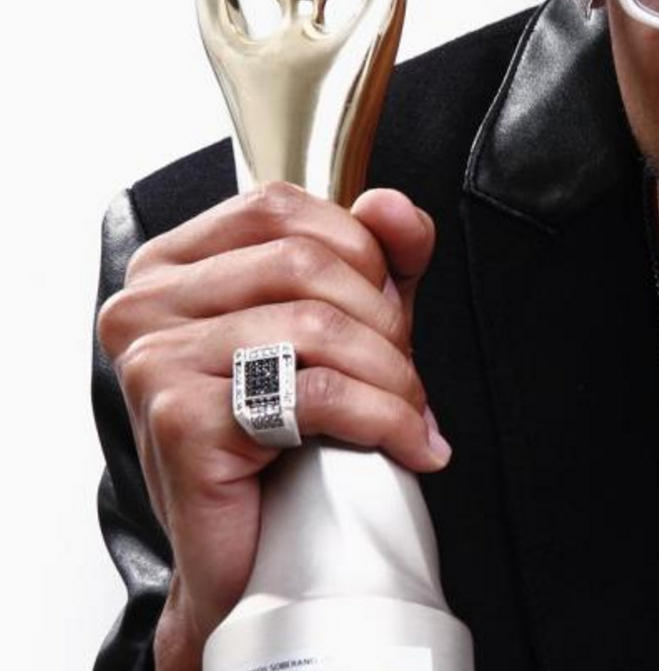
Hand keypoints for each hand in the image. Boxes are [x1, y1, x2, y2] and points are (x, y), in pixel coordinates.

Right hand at [96, 182, 448, 666]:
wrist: (248, 557)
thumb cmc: (281, 440)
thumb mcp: (339, 324)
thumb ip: (374, 256)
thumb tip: (393, 207)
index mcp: (172, 267)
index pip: (278, 208)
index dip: (357, 248)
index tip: (388, 305)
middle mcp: (144, 306)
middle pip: (303, 264)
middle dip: (382, 319)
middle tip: (403, 373)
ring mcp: (154, 362)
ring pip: (316, 327)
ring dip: (390, 375)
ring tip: (408, 413)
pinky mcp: (180, 420)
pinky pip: (316, 395)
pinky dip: (383, 418)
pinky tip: (406, 443)